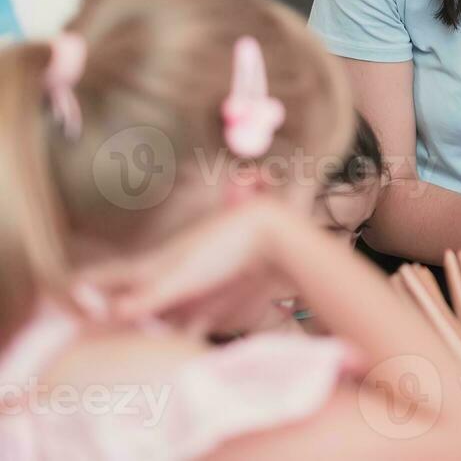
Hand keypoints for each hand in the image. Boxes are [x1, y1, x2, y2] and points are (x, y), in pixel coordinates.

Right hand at [71, 197, 292, 330]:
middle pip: (131, 299)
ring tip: (138, 346)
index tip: (66, 300)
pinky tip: (183, 347)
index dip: (85, 288)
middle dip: (116, 315)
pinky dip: (185, 335)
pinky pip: (192, 323)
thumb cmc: (222, 248)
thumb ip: (144, 298)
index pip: (107, 277)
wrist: (272, 235)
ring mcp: (190, 289)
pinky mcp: (216, 301)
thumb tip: (108, 314)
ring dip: (151, 330)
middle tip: (97, 334)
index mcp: (150, 267)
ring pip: (161, 314)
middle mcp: (166, 278)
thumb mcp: (178, 277)